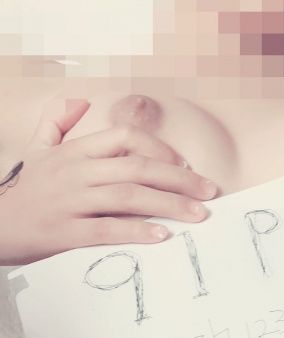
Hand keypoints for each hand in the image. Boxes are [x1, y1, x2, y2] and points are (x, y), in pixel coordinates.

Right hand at [0, 96, 217, 266]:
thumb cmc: (21, 193)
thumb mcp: (35, 151)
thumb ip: (57, 124)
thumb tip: (78, 101)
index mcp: (74, 151)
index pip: (125, 138)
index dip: (160, 149)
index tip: (186, 166)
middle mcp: (75, 172)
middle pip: (137, 168)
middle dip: (180, 180)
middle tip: (209, 193)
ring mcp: (70, 202)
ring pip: (128, 197)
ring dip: (169, 206)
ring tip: (198, 216)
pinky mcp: (65, 232)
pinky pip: (107, 230)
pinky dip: (137, 232)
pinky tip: (162, 236)